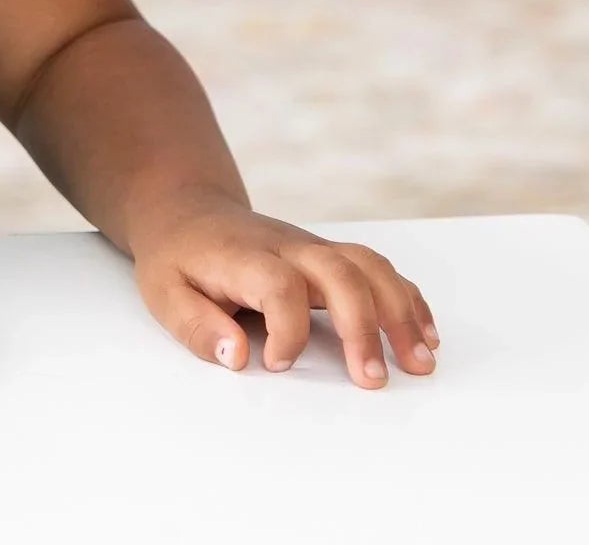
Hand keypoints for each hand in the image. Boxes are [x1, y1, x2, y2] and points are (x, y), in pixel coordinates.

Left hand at [131, 194, 439, 388]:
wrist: (186, 209)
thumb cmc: (178, 257)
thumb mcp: (163, 292)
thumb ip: (197, 326)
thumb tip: (238, 357)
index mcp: (244, 257)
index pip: (280, 286)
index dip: (286, 330)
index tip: (275, 363)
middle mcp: (286, 247)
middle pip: (339, 272)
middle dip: (363, 326)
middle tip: (373, 380)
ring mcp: (311, 247)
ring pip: (368, 266)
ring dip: (399, 312)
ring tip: (420, 363)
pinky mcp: (327, 254)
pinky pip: (377, 268)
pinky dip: (406, 298)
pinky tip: (425, 335)